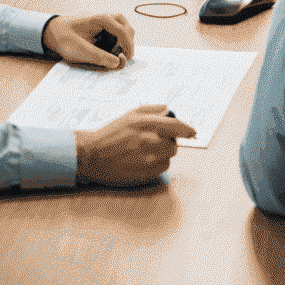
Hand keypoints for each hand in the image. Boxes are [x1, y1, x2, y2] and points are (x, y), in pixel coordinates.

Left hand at [44, 12, 135, 68]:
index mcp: (101, 18)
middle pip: (125, 26)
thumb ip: (100, 57)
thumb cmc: (64, 39)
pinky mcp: (98, 24)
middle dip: (127, 42)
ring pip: (121, 27)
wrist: (50, 30)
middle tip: (124, 57)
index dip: (129, 46)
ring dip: (122, 40)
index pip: (123, 31)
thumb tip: (118, 63)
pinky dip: (115, 39)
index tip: (129, 59)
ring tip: (116, 54)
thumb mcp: (81, 51)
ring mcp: (101, 18)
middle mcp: (104, 15)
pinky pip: (113, 29)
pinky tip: (108, 49)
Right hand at [74, 104, 190, 185]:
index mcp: (146, 123)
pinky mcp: (143, 174)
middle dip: (168, 142)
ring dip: (162, 154)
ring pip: (168, 157)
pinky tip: (143, 161)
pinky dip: (157, 165)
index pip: (176, 126)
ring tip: (146, 152)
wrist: (91, 155)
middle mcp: (148, 140)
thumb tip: (169, 110)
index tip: (193, 133)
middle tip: (155, 142)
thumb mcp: (131, 114)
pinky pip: (161, 169)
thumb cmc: (111, 133)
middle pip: (174, 144)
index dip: (188, 129)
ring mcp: (146, 159)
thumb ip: (153, 110)